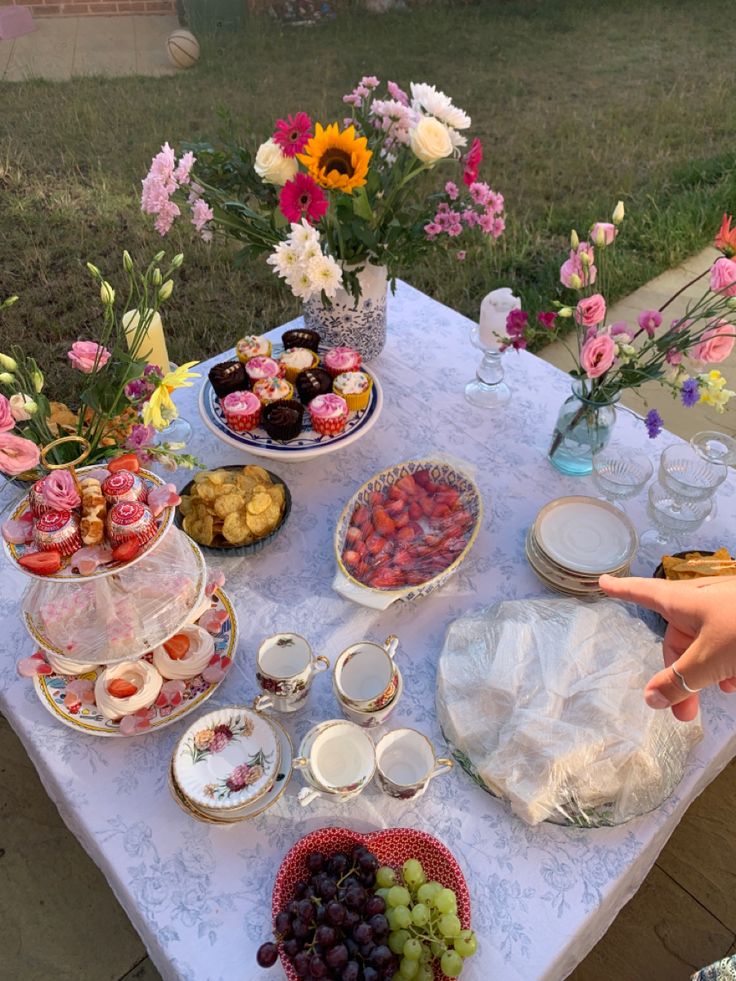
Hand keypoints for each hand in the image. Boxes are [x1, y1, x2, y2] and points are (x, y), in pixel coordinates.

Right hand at [598, 574, 735, 721]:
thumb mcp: (710, 659)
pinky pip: (728, 642)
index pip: (643, 593)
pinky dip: (728, 663)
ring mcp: (728, 609)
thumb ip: (680, 681)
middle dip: (678, 674)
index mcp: (685, 600)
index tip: (603, 583)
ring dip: (707, 673)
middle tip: (683, 713)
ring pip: (705, 643)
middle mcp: (703, 600)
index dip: (623, 590)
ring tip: (723, 693)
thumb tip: (649, 699)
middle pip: (677, 636)